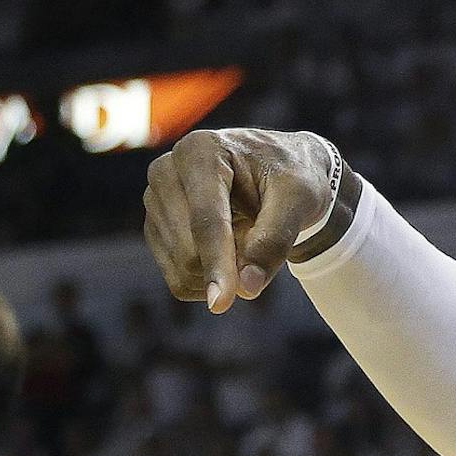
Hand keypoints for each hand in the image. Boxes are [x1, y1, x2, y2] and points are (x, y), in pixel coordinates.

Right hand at [144, 128, 333, 311]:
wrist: (282, 171)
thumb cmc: (294, 177)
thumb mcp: (300, 199)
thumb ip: (276, 238)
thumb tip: (246, 288)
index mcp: (200, 151)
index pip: (205, 218)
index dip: (215, 262)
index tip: (222, 303)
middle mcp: (166, 171)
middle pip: (188, 247)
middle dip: (230, 264)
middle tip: (266, 243)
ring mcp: (155, 201)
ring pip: (181, 266)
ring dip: (224, 270)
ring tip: (249, 235)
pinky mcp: (156, 227)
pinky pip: (178, 277)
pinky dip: (212, 277)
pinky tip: (233, 251)